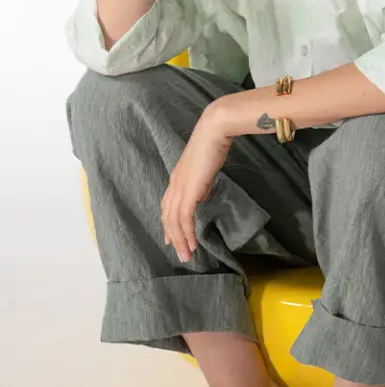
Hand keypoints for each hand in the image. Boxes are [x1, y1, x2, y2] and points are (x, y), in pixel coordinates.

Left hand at [160, 110, 232, 261]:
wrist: (214, 131)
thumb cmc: (213, 144)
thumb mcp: (205, 168)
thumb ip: (200, 183)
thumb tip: (201, 195)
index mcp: (177, 178)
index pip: (168, 206)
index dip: (169, 223)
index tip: (172, 238)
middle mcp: (174, 184)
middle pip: (168, 217)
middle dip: (173, 237)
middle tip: (180, 253)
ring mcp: (179, 188)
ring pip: (174, 221)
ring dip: (180, 240)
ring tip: (187, 255)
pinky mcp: (188, 191)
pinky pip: (184, 218)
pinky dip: (186, 233)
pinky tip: (193, 244)